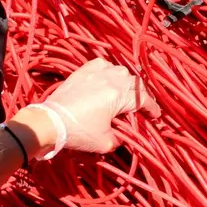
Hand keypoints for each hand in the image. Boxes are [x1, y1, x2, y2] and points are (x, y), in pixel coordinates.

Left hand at [25, 58, 160, 156]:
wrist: (50, 122)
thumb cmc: (78, 132)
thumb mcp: (105, 142)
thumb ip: (120, 137)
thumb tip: (122, 135)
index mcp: (119, 96)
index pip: (143, 100)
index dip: (152, 108)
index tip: (155, 116)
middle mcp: (111, 79)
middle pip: (135, 83)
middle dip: (142, 96)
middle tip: (141, 107)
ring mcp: (96, 73)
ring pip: (121, 70)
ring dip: (127, 81)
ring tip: (126, 92)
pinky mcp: (83, 71)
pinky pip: (102, 64)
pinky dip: (109, 70)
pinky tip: (108, 78)